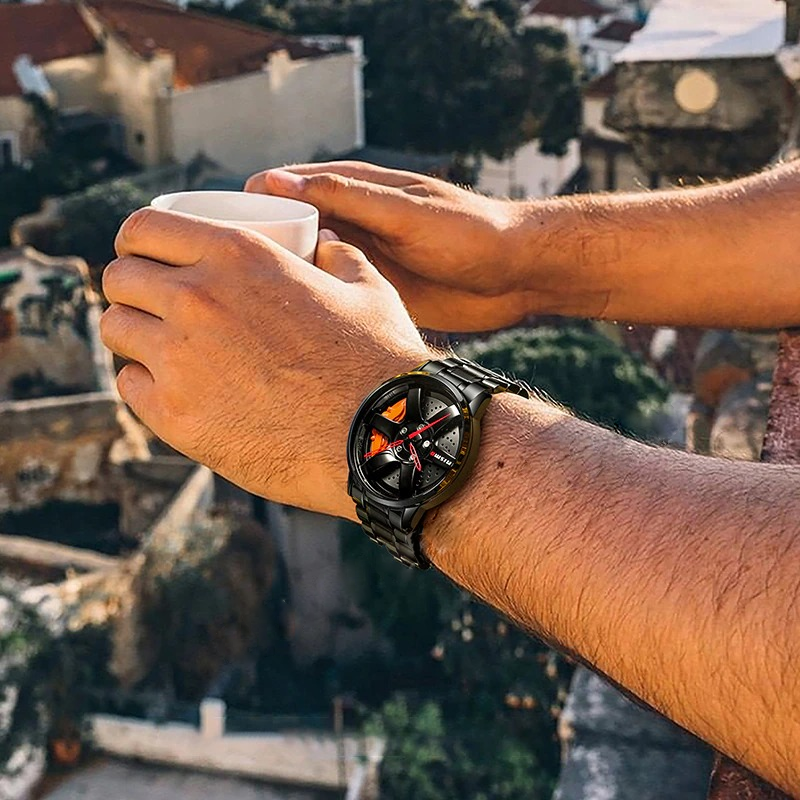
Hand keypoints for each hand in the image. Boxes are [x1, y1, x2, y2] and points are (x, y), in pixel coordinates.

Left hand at [100, 212, 432, 517]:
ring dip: (133, 334)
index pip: (144, 229)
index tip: (146, 258)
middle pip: (119, 278)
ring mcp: (180, 360)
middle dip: (130, 287)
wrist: (378, 436)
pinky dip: (144, 383)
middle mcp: (196, 300)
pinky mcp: (176, 417)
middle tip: (153, 305)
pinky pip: (129, 386)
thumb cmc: (376, 361)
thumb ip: (339, 256)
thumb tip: (325, 245)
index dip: (136, 242)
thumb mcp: (367, 289)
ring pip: (114, 329)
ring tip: (160, 346)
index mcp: (238, 256)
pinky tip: (173, 388)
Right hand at [245, 162, 536, 330]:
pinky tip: (283, 328)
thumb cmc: (468, 233)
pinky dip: (308, 306)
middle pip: (289, 232)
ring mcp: (362, 261)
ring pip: (306, 269)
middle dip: (255, 251)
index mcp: (356, 192)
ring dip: (277, 284)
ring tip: (237, 310)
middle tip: (216, 280)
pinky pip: (331, 297)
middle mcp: (353, 225)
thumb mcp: (405, 212)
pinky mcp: (375, 292)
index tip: (210, 227)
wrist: (515, 275)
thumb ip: (347, 195)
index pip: (288, 190)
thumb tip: (275, 179)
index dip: (250, 205)